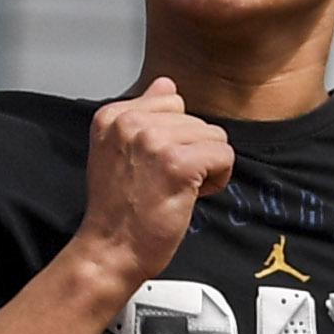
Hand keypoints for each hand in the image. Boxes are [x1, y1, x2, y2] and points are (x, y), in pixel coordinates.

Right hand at [72, 79, 234, 296]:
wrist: (111, 250)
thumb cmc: (116, 210)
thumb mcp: (118, 151)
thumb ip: (143, 113)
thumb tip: (166, 83)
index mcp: (113, 115)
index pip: (171, 101)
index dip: (174, 136)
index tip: (155, 164)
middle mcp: (131, 122)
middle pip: (195, 119)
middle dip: (192, 151)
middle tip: (166, 182)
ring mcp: (154, 141)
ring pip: (213, 136)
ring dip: (206, 166)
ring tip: (177, 189)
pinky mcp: (178, 164)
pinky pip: (223, 156)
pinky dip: (217, 178)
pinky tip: (193, 194)